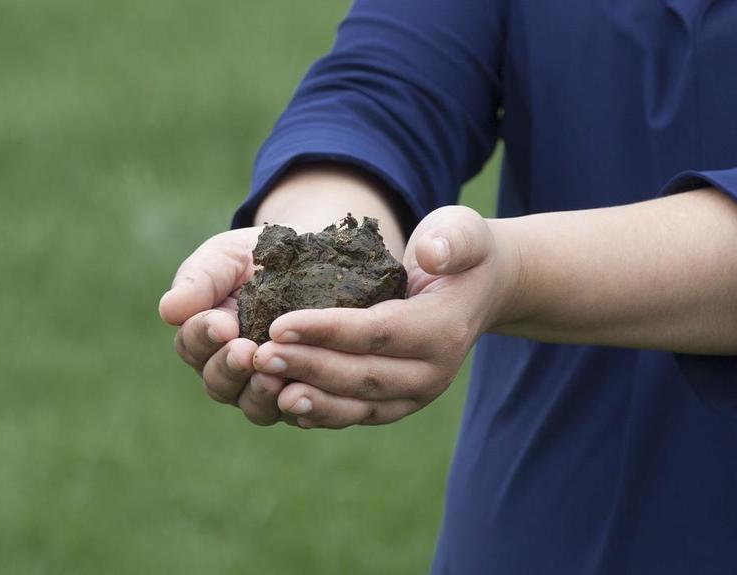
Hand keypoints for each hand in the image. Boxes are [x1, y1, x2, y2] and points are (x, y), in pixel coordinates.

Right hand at [159, 226, 294, 425]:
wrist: (314, 258)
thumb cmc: (260, 256)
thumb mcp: (227, 257)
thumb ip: (200, 280)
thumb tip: (168, 311)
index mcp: (206, 336)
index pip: (192, 345)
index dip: (204, 336)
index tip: (222, 324)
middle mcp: (231, 367)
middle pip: (217, 382)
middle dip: (229, 367)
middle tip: (245, 351)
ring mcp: (266, 384)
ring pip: (251, 404)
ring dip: (258, 393)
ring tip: (272, 377)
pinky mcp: (304, 394)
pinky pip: (296, 411)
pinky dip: (296, 404)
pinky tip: (302, 391)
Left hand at [252, 206, 520, 428]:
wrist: (477, 291)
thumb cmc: (459, 253)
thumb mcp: (463, 230)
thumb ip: (451, 239)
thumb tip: (430, 254)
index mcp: (444, 329)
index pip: (379, 333)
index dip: (328, 331)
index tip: (279, 324)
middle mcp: (433, 372)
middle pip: (363, 375)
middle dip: (308, 366)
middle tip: (259, 356)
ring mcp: (416, 394)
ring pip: (358, 405)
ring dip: (309, 399)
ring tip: (265, 386)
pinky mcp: (398, 404)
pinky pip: (357, 415)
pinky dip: (321, 413)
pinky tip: (282, 404)